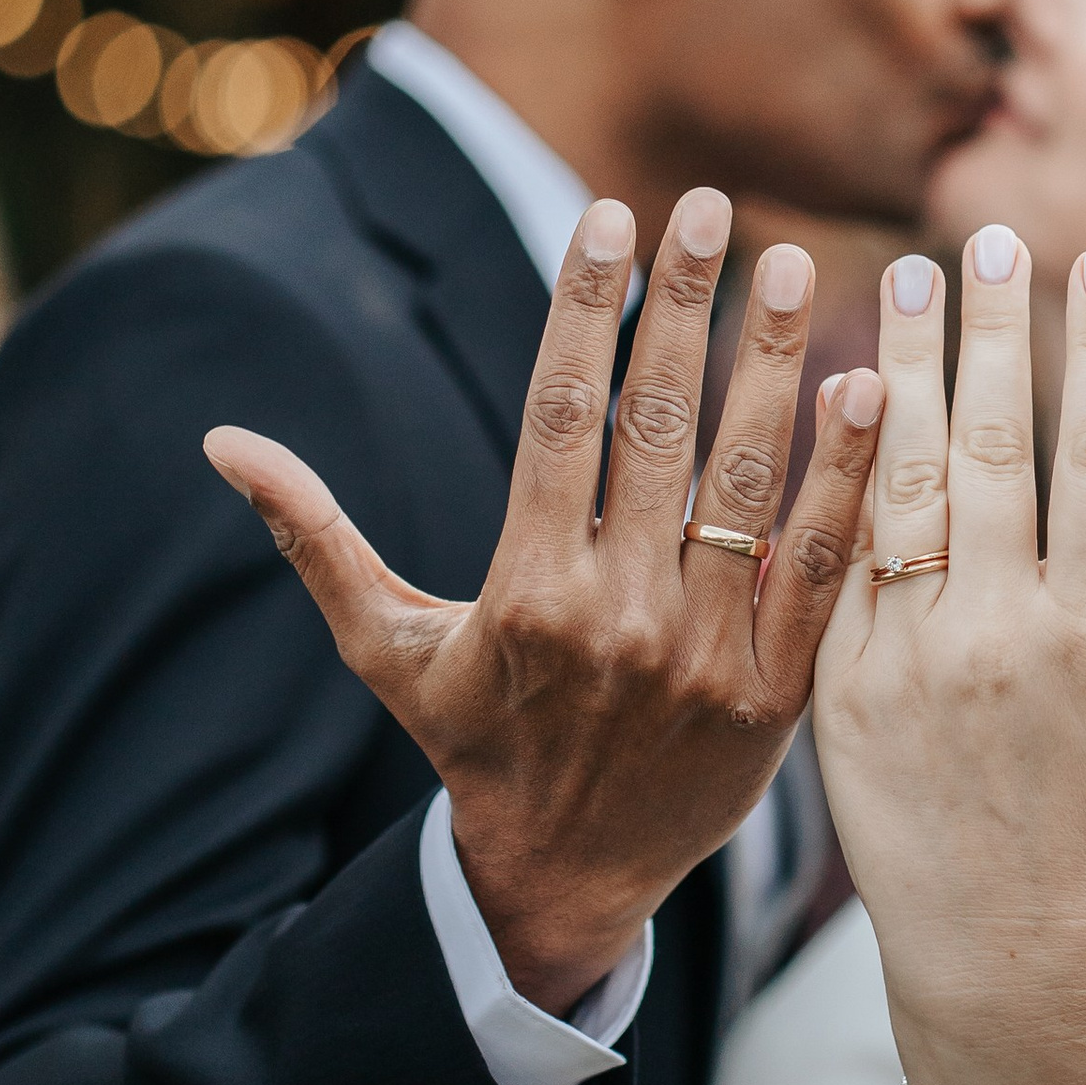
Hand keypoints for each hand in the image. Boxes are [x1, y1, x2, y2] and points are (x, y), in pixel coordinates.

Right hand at [206, 188, 883, 1012]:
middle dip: (684, 305)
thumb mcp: (385, 646)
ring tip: (786, 265)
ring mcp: (702, 655)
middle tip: (711, 204)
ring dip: (770, 362)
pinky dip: (845, 478)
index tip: (609, 215)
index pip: (558, 416)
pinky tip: (865, 387)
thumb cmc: (474, 741)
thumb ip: (315, 537)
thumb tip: (221, 442)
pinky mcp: (776, 696)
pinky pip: (820, 567)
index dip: (584, 308)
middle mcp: (614, 615)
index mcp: (523, 590)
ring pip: (745, 481)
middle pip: (655, 427)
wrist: (568, 880)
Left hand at [815, 229, 1085, 1084]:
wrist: (999, 976)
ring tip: (894, 279)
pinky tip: (831, 396)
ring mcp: (907, 657)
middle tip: (983, 235)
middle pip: (993, 444)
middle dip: (989, 329)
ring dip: (898, 371)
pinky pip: (837, 559)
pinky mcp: (837, 688)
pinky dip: (837, 472)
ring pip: (902, 483)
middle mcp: (997, 634)